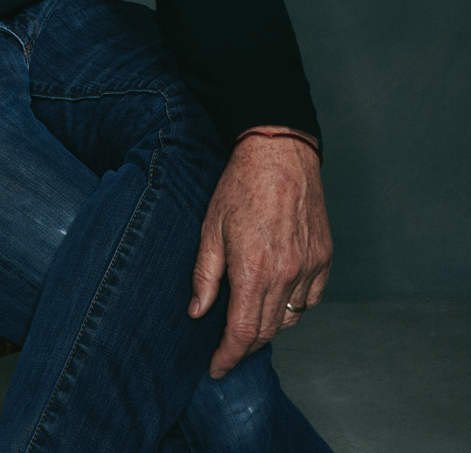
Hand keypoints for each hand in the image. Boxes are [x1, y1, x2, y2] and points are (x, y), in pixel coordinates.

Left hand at [188, 129, 331, 378]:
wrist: (279, 154)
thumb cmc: (240, 186)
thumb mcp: (210, 227)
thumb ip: (204, 275)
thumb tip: (197, 312)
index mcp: (253, 270)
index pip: (243, 333)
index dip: (228, 357)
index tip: (216, 368)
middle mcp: (286, 275)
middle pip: (267, 331)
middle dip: (245, 346)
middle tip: (227, 349)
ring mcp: (309, 268)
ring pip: (291, 319)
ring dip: (269, 327)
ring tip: (250, 322)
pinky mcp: (324, 258)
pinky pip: (311, 299)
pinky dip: (294, 307)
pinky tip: (278, 298)